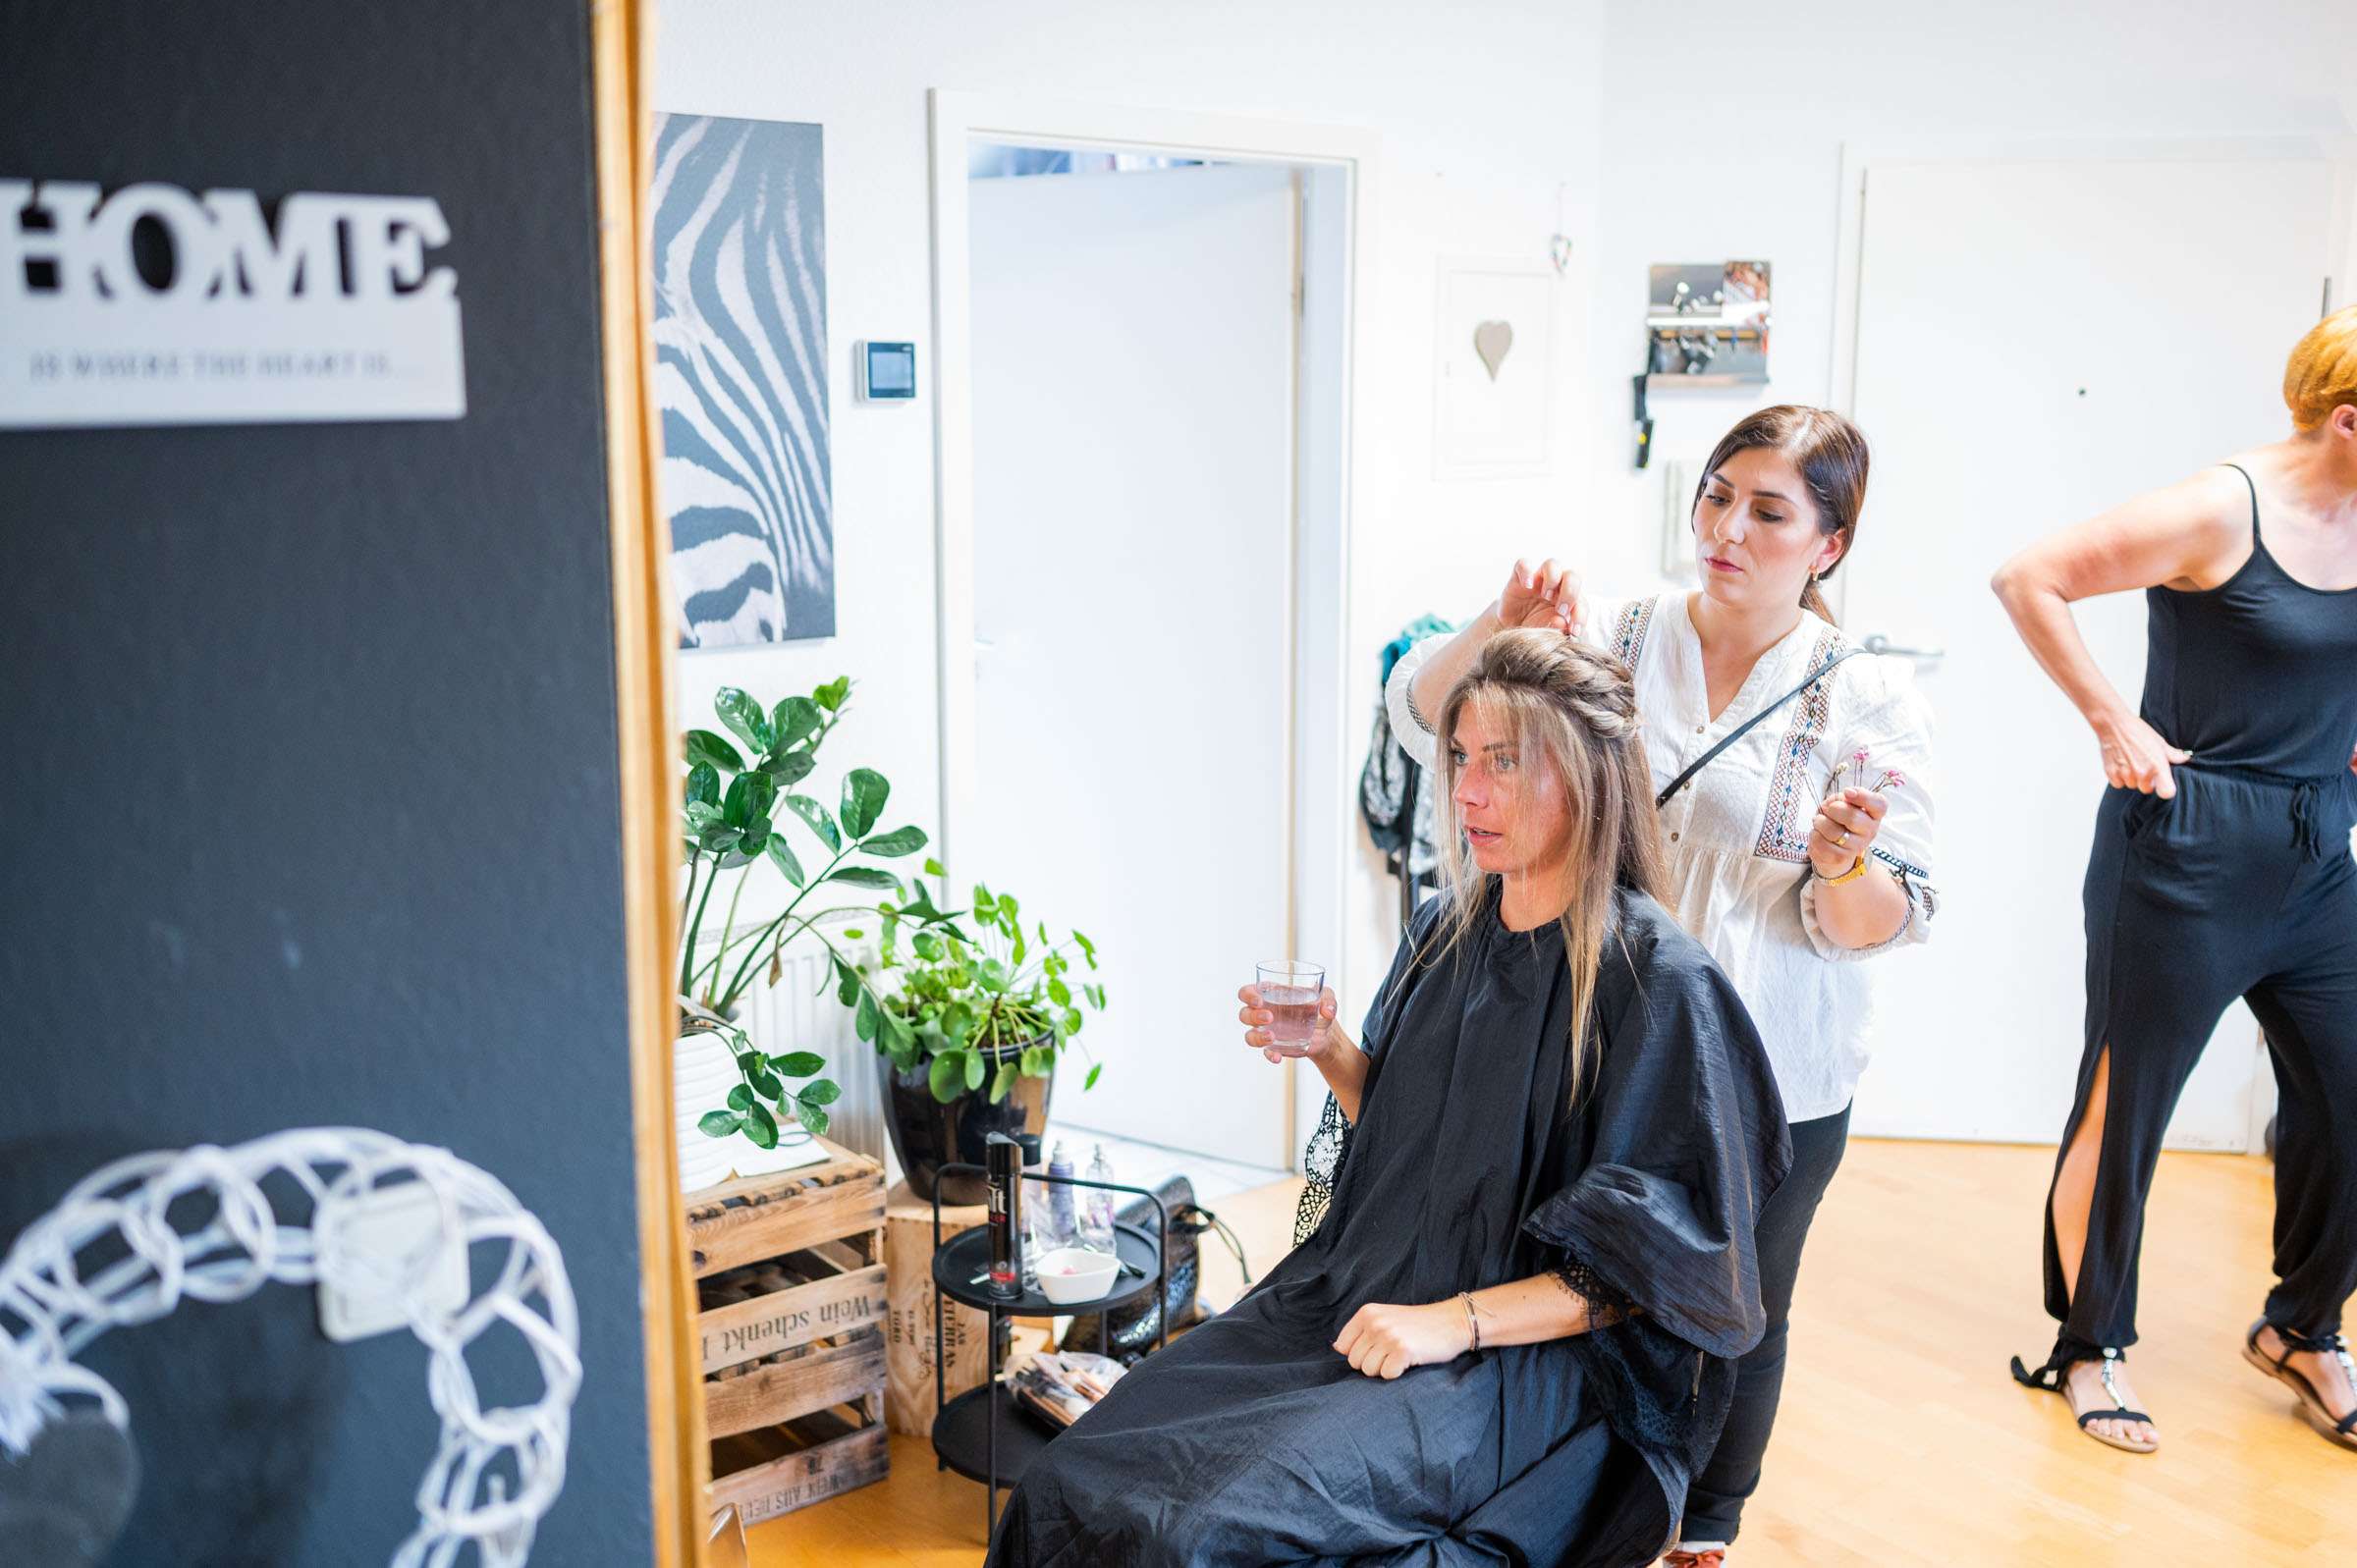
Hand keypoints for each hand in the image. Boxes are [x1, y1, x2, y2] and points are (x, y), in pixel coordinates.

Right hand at [1237, 984, 1338, 1063]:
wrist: (1326, 1034)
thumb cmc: (1320, 1008)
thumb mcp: (1327, 997)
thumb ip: (1328, 1000)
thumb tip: (1327, 1011)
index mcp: (1271, 994)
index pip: (1248, 992)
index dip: (1248, 996)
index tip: (1259, 1000)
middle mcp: (1264, 1012)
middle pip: (1244, 1014)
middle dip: (1253, 1016)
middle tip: (1270, 1017)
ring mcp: (1267, 1031)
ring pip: (1249, 1035)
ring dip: (1257, 1037)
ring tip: (1272, 1037)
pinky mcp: (1274, 1047)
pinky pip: (1265, 1052)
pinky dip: (1269, 1055)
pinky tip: (1278, 1057)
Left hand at [1333, 1300, 1469, 1378]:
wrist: (1451, 1322)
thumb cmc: (1417, 1324)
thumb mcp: (1385, 1318)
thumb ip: (1362, 1331)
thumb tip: (1337, 1348)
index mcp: (1367, 1313)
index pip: (1343, 1346)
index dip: (1358, 1353)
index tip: (1376, 1349)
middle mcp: (1375, 1323)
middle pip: (1354, 1362)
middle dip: (1372, 1363)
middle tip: (1392, 1353)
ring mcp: (1388, 1336)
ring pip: (1369, 1371)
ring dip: (1384, 1369)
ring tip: (1400, 1356)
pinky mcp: (1403, 1350)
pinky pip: (1387, 1375)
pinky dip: (1398, 1373)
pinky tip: (1409, 1361)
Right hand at [1495, 558, 1578, 635]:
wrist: (1508, 627)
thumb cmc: (1532, 627)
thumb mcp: (1545, 632)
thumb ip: (1557, 629)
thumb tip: (1564, 623)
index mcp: (1569, 600)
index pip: (1581, 602)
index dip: (1581, 615)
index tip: (1574, 631)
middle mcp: (1557, 585)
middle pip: (1573, 576)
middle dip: (1570, 593)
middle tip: (1561, 610)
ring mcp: (1538, 578)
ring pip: (1552, 564)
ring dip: (1553, 580)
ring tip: (1546, 596)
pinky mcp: (1519, 576)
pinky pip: (1524, 564)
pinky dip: (1527, 573)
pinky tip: (1527, 586)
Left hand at [1808, 787, 1887, 877]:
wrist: (1834, 849)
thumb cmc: (1839, 821)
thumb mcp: (1844, 804)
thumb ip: (1844, 797)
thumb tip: (1845, 795)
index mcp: (1874, 815)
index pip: (1879, 805)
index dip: (1864, 796)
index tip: (1848, 792)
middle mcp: (1870, 831)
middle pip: (1853, 817)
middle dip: (1833, 809)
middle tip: (1828, 809)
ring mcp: (1856, 847)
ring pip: (1833, 831)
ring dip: (1820, 822)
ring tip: (1820, 822)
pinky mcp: (1839, 857)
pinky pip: (1820, 842)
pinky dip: (1814, 835)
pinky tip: (1818, 834)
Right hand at [2096, 714, 2190, 797]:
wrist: (2113, 724)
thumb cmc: (2136, 731)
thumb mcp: (2159, 741)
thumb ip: (2173, 754)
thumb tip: (2185, 759)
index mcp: (2157, 765)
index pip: (2166, 792)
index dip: (2165, 789)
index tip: (2163, 783)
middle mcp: (2142, 772)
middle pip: (2147, 789)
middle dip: (2146, 781)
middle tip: (2143, 765)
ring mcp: (2126, 774)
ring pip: (2132, 786)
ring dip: (2132, 778)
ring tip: (2130, 762)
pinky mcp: (2111, 773)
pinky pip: (2118, 784)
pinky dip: (2119, 777)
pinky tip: (2121, 765)